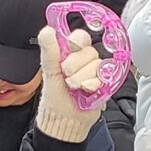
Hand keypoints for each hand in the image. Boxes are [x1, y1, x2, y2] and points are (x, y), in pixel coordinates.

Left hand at [34, 26, 104, 142]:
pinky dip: (92, 84)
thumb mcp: (49, 71)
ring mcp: (94, 72)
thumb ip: (49, 51)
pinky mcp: (104, 84)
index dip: (78, 40)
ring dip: (82, 77)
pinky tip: (85, 90)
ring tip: (74, 87)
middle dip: (75, 64)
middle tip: (66, 75)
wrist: (63, 119)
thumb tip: (47, 31)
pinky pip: (104, 77)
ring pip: (97, 64)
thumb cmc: (54, 97)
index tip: (72, 46)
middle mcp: (83, 61)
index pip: (80, 37)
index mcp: (70, 54)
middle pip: (89, 51)